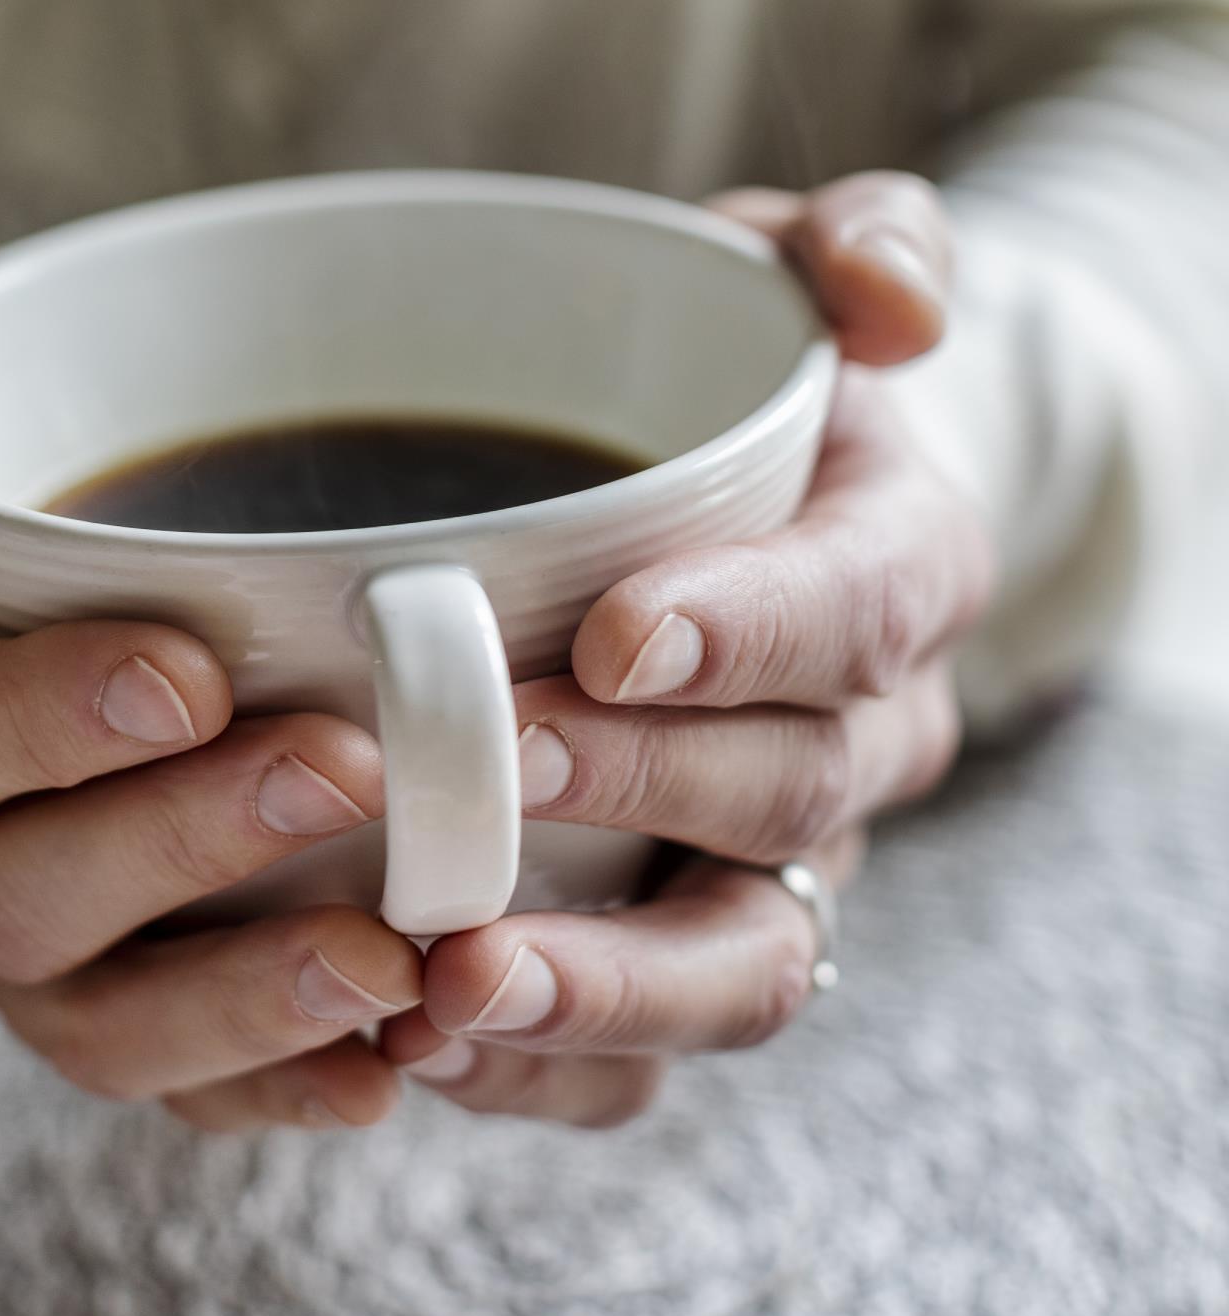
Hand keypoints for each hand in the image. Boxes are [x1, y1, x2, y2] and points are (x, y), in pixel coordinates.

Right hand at [0, 265, 420, 1132]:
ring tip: (388, 958)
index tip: (190, 675)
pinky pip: (164, 1078)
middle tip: (344, 769)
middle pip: (5, 895)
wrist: (1, 543)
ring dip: (237, 1002)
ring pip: (86, 1021)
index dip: (27, 724)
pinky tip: (387, 1063)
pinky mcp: (92, 993)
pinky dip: (271, 1084)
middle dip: (178, 846)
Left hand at [381, 173, 993, 1126]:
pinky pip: (652, 1057)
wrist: (721, 521)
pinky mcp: (688, 945)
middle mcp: (865, 736)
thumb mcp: (789, 279)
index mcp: (900, 569)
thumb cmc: (731, 386)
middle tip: (490, 766)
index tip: (610, 634)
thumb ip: (858, 244)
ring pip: (742, 968)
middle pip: (786, 794)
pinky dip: (549, 1071)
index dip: (748, 633)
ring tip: (448, 987)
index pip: (856, 608)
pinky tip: (416, 1050)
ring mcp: (782, 862)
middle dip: (641, 789)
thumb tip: (888, 298)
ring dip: (601, 988)